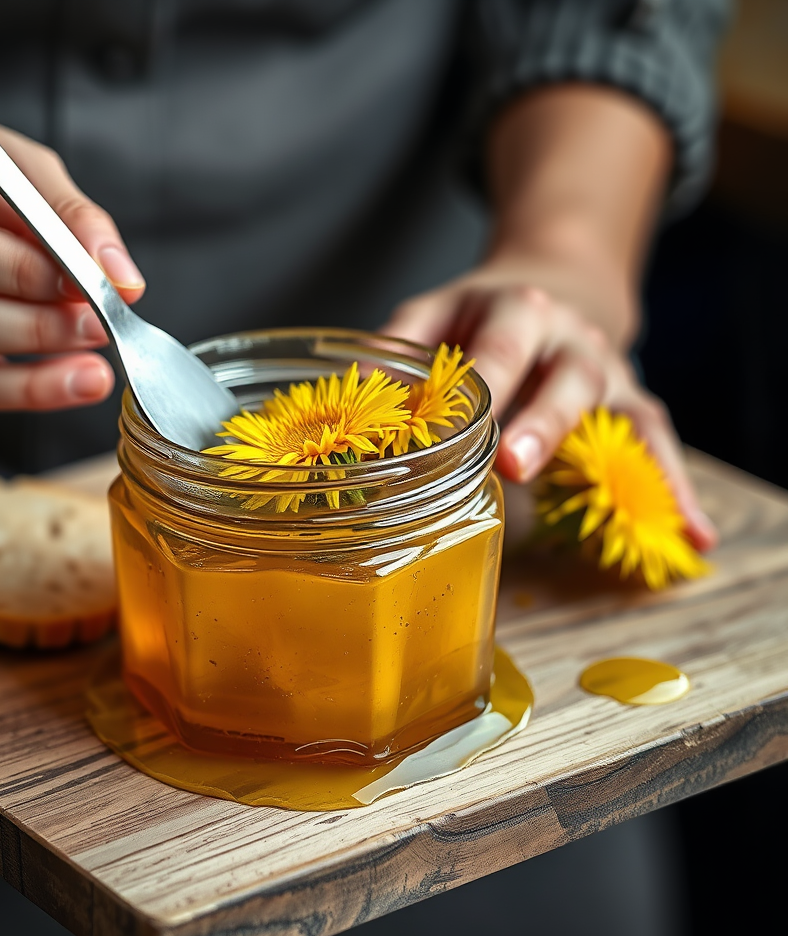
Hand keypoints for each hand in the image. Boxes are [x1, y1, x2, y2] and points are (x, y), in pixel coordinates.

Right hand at [0, 104, 144, 409]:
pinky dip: (23, 388)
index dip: (27, 222)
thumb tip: (120, 277)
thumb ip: (73, 215)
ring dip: (36, 340)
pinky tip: (72, 382)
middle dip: (37, 290)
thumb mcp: (29, 175)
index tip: (90, 266)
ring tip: (94, 346)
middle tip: (100, 314)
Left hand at [382, 255, 718, 551]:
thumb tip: (357, 394)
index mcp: (514, 310)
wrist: (550, 287)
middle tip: (512, 463)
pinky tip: (694, 532)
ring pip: (622, 409)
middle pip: (565, 376)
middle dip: (541, 420)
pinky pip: (658, 444)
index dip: (477, 385)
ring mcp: (606, 370)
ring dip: (622, 460)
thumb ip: (399, 348)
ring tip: (629, 507)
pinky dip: (678, 487)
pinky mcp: (629, 401)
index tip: (451, 426)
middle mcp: (569, 336)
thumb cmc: (480, 317)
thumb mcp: (435, 314)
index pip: (495, 348)